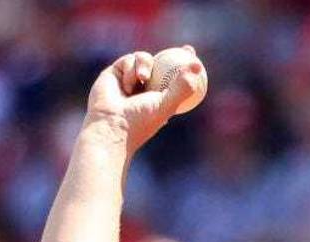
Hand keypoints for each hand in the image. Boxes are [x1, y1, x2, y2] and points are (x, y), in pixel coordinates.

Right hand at [84, 46, 204, 154]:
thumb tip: (198, 66)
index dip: (187, 68)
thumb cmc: (140, 120)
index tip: (196, 58)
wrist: (111, 125)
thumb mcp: (166, 105)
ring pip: (145, 59)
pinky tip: (127, 86)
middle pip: (163, 64)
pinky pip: (128, 60)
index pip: (176, 79)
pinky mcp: (115, 73)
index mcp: (161, 98)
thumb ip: (182, 87)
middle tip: (188, 49)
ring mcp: (130, 79)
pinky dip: (130, 70)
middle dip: (176, 54)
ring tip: (143, 78)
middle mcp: (146, 88)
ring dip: (145, 65)